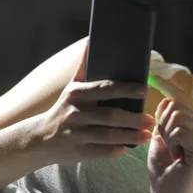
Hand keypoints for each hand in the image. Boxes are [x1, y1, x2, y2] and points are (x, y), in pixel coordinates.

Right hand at [35, 42, 154, 165]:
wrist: (40, 138)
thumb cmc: (64, 109)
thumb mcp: (72, 87)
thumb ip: (84, 67)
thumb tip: (92, 41)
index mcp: (77, 94)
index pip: (105, 89)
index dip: (126, 89)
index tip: (144, 90)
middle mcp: (75, 113)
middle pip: (110, 115)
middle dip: (133, 118)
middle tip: (151, 120)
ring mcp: (76, 134)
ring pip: (107, 136)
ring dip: (130, 136)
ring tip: (146, 135)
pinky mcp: (76, 152)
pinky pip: (100, 151)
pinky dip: (114, 151)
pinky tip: (127, 149)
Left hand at [147, 75, 192, 192]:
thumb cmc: (163, 170)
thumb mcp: (160, 138)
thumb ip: (164, 118)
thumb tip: (166, 96)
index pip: (182, 99)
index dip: (168, 87)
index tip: (154, 74)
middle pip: (176, 105)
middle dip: (162, 125)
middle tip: (169, 145)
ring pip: (176, 116)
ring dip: (166, 135)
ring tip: (174, 153)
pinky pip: (179, 130)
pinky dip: (171, 142)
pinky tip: (178, 157)